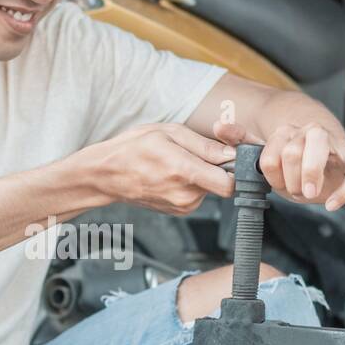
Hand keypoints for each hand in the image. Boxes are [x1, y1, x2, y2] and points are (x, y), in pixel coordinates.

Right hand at [85, 122, 235, 213]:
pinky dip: (192, 183)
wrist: (107, 174)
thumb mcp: (169, 133)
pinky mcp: (179, 211)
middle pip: (222, 184)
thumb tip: (232, 154)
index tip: (231, 156)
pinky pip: (197, 195)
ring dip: (203, 174)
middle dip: (217, 167)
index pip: (231, 183)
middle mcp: (185, 195)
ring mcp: (182, 207)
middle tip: (196, 152)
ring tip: (178, 161)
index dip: (237, 169)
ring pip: (210, 188)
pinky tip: (173, 173)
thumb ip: (204, 145)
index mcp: (184, 172)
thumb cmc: (133, 148)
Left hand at [212, 117, 344, 211]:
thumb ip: (242, 142)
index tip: (278, 186)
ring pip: (322, 147)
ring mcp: (338, 144)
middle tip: (295, 193)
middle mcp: (313, 132)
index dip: (272, 175)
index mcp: (289, 132)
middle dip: (290, 178)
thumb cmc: (296, 169)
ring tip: (309, 195)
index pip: (272, 152)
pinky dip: (343, 192)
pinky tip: (331, 205)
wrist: (331, 174)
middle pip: (293, 149)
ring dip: (311, 176)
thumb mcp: (268, 160)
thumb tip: (219, 125)